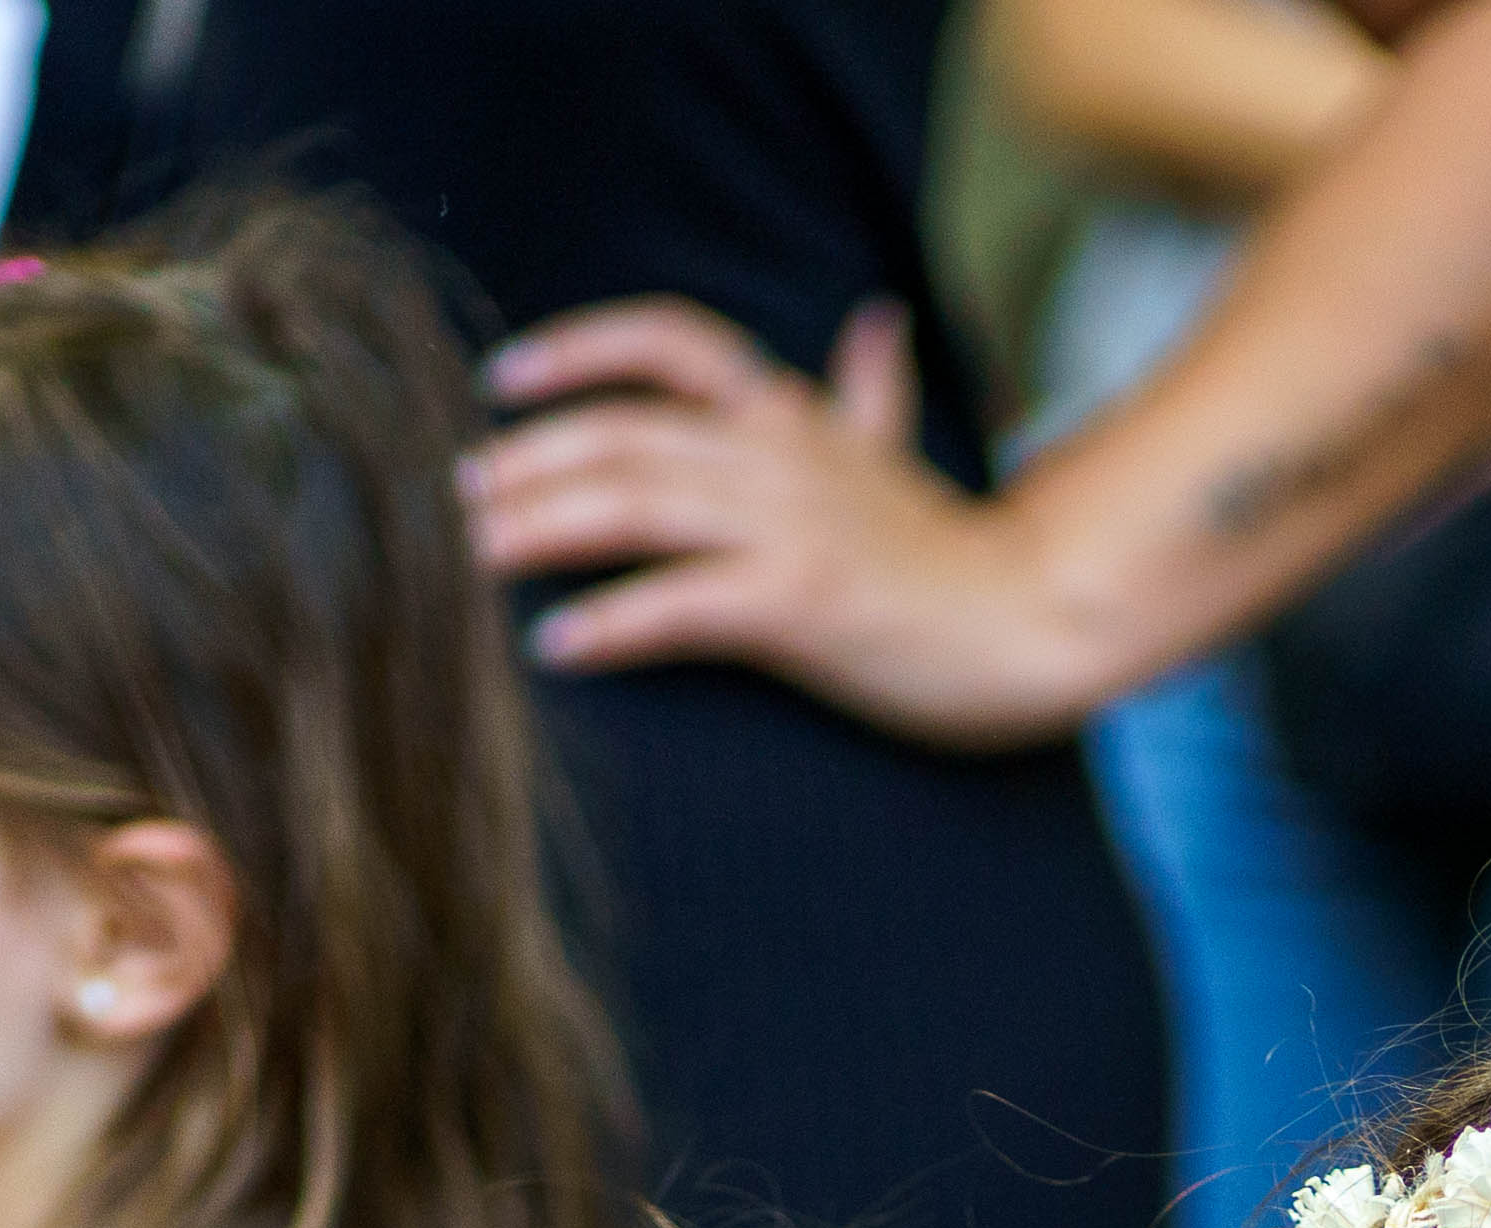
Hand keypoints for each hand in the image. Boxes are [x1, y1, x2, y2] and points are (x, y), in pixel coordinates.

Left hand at [464, 297, 1114, 747]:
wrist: (1029, 621)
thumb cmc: (952, 557)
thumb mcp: (898, 457)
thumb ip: (867, 392)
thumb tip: (874, 320)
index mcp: (790, 416)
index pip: (670, 342)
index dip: (578, 350)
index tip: (505, 378)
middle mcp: (778, 455)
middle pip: (621, 433)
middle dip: (527, 460)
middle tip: (460, 497)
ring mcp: (788, 526)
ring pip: (632, 504)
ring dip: (539, 527)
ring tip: (474, 556)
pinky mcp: (799, 602)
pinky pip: (679, 603)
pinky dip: (609, 623)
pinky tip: (555, 644)